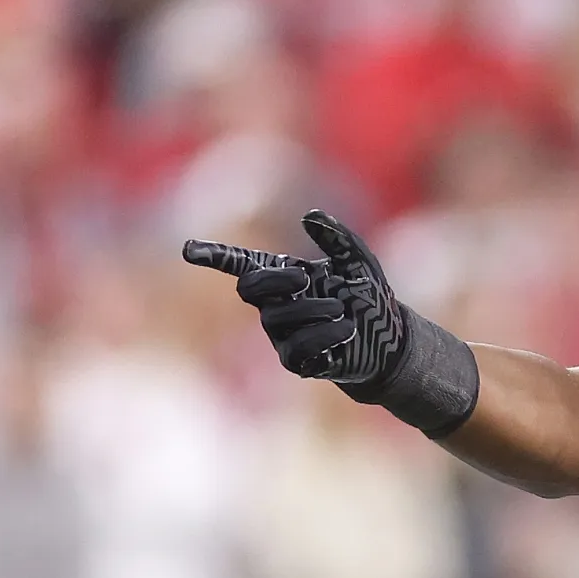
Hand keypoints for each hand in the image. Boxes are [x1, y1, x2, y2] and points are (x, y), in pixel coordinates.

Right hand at [184, 210, 408, 390]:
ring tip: (343, 310)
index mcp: (285, 276)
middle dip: (273, 280)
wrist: (391, 342)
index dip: (214, 256)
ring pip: (276, 318)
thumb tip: (309, 215)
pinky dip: (324, 335)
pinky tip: (346, 330)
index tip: (188, 250)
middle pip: (248, 288)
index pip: (241, 264)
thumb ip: (338, 239)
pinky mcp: (297, 362)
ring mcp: (282, 335)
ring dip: (313, 309)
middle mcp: (276, 305)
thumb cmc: (368, 298)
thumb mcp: (360, 263)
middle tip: (305, 278)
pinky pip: (296, 349)